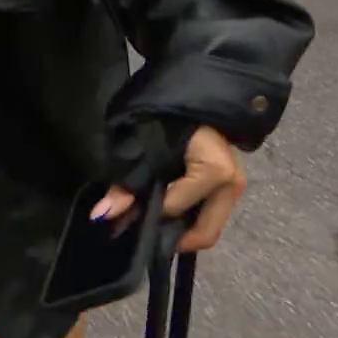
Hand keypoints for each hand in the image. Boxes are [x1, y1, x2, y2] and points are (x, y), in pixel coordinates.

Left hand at [90, 125, 245, 253]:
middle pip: (204, 233)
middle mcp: (232, 185)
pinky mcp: (231, 190)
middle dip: (171, 238)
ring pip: (208, 228)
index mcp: (215, 172)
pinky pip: (208, 217)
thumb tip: (102, 215)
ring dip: (179, 231)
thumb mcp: (142, 148)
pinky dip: (186, 220)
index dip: (147, 216)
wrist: (192, 98)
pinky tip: (164, 215)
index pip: (175, 208)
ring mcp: (236, 189)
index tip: (123, 219)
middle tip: (141, 234)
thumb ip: (125, 183)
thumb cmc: (166, 119)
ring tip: (149, 223)